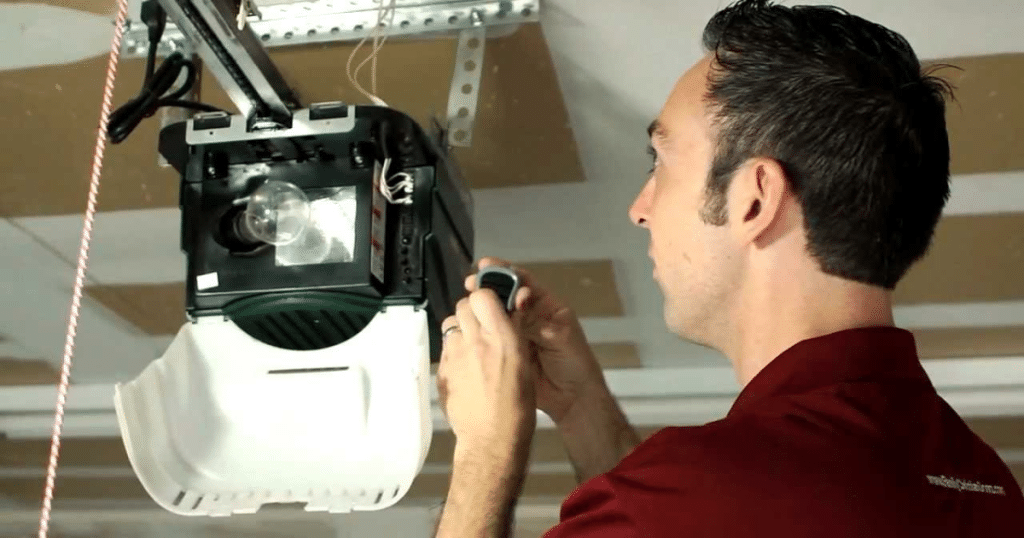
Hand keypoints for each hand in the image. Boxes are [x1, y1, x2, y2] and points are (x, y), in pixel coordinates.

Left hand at [436, 289, 537, 456]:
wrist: (491, 439)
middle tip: (484, 326)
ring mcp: (454, 356)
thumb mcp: (524, 361)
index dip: (487, 297)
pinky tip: (467, 369)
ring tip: (474, 348)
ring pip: (451, 326)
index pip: (483, 295)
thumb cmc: (516, 405)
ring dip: (461, 330)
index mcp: (501, 337)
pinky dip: (455, 352)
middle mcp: (475, 341)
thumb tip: (511, 308)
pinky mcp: (442, 371)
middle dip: (472, 311)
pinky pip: (446, 349)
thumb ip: (514, 330)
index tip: (493, 304)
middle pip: (463, 306)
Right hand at [464, 258, 607, 424]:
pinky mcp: (507, 352)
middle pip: (505, 296)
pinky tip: (468, 325)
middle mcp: (528, 316)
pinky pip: (492, 337)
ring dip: (481, 308)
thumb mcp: (559, 335)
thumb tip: (517, 297)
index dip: (505, 272)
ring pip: (496, 315)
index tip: (486, 266)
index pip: (523, 282)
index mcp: (545, 306)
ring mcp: (516, 334)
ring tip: (467, 302)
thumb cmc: (575, 362)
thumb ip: (536, 318)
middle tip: (471, 284)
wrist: (572, 398)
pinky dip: (480, 330)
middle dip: (488, 287)